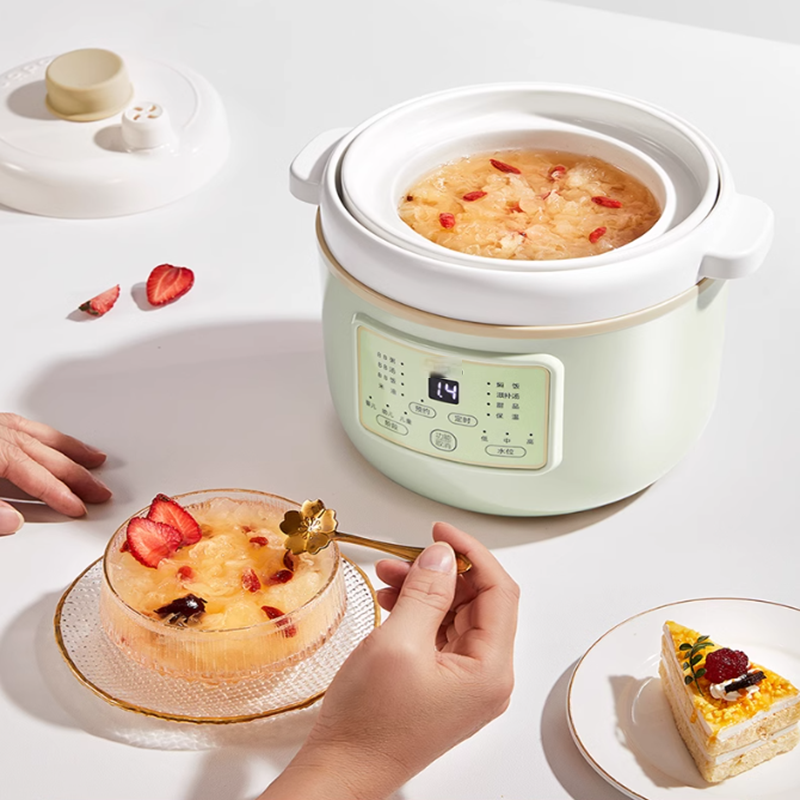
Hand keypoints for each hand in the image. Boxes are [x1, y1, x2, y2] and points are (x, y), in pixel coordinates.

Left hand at [0, 413, 111, 534]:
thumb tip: (13, 521)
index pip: (37, 477)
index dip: (60, 495)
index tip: (79, 508)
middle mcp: (0, 433)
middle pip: (48, 456)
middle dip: (78, 475)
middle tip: (100, 491)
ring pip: (44, 436)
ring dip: (73, 449)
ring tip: (96, 457)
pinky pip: (29, 425)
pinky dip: (50, 435)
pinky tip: (56, 440)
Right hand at [262, 522, 518, 799]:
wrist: (343, 770)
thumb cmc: (369, 723)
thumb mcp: (398, 643)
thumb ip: (426, 591)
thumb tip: (443, 555)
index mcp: (491, 670)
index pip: (499, 591)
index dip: (471, 554)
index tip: (440, 533)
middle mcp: (487, 678)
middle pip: (478, 603)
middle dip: (441, 573)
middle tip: (404, 556)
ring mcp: (466, 685)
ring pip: (456, 616)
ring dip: (425, 591)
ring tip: (388, 578)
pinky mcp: (444, 686)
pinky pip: (440, 636)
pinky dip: (419, 613)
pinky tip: (392, 603)